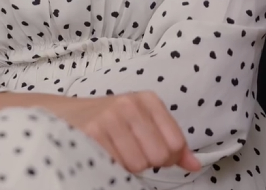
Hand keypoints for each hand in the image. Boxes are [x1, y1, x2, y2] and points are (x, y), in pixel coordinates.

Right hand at [48, 91, 201, 175]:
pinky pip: (116, 165)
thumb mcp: (145, 123)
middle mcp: (131, 103)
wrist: (70, 115)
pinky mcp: (93, 131)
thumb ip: (171, 143)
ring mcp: (111, 116)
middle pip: (159, 156)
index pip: (175, 143)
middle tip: (129, 150)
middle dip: (146, 162)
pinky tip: (104, 152)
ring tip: (115, 150)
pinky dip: (111, 166)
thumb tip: (195, 165)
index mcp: (148, 100)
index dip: (167, 157)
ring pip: (138, 164)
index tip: (150, 150)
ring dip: (127, 165)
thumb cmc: (113, 122)